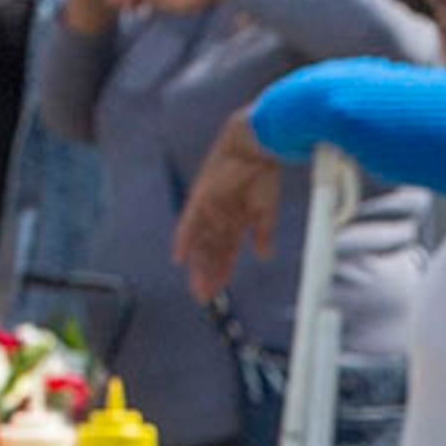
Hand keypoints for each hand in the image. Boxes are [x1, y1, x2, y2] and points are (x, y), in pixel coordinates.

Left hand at [170, 110, 284, 300]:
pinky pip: (188, 225)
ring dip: (199, 266)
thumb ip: (263, 234)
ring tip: (198, 287)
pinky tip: (179, 258)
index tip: (219, 289)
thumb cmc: (264, 174)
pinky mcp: (200, 200)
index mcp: (236, 220)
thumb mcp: (266, 211)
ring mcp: (208, 209)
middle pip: (211, 252)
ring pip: (201, 244)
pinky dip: (184, 241)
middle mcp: (219, 217)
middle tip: (204, 296)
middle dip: (208, 274)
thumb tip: (264, 256)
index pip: (226, 251)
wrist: (255, 148)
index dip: (222, 270)